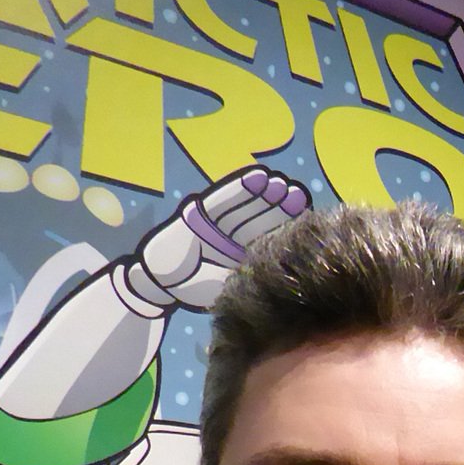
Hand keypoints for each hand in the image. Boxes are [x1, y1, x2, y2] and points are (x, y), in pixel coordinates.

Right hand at [128, 166, 309, 310]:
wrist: (159, 284)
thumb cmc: (195, 287)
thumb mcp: (230, 283)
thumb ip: (252, 274)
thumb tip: (288, 269)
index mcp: (242, 250)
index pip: (268, 233)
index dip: (285, 221)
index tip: (303, 211)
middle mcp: (232, 233)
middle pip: (258, 216)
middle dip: (276, 204)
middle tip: (295, 192)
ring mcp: (216, 222)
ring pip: (243, 206)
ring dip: (261, 194)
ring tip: (278, 183)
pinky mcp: (198, 213)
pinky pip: (221, 200)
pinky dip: (238, 189)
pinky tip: (257, 178)